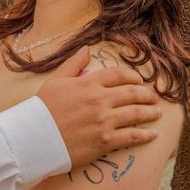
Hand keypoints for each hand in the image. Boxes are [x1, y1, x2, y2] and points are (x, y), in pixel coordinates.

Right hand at [35, 47, 161, 167]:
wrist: (32, 138)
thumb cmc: (41, 109)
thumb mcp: (56, 81)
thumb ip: (74, 64)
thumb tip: (87, 48)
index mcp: (89, 83)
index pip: (118, 75)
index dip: (133, 76)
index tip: (140, 81)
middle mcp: (100, 100)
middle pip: (132, 93)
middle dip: (146, 95)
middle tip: (153, 98)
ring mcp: (104, 121)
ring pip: (136, 113)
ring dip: (150, 113)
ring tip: (157, 113)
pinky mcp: (105, 141)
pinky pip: (131, 136)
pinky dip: (145, 134)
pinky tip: (153, 134)